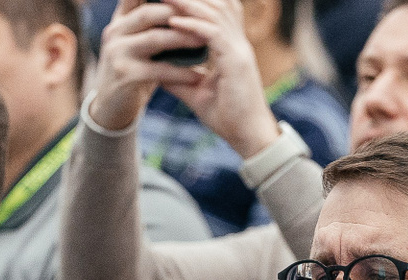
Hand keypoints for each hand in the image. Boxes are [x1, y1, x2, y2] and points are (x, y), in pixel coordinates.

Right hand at [88, 0, 229, 131]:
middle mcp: (115, 31)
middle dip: (180, 13)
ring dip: (183, 39)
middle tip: (206, 17)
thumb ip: (153, 23)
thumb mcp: (139, 42)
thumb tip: (189, 7)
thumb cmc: (135, 70)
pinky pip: (157, 70)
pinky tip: (197, 75)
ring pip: (154, 38)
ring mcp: (117, 53)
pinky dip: (179, 72)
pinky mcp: (124, 75)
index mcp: (121, 19)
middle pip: (150, 12)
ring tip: (206, 41)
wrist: (112, 107)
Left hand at [158, 0, 280, 157]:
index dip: (195, 0)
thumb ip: (179, 77)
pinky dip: (193, 26)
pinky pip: (213, 35)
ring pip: (214, 13)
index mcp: (232, 47)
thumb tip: (156, 69)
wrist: (250, 137)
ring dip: (188, 3)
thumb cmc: (228, 117)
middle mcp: (238, 43)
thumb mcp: (197, 93)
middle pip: (217, 3)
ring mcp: (239, 51)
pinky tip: (173, 22)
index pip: (216, 11)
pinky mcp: (236, 62)